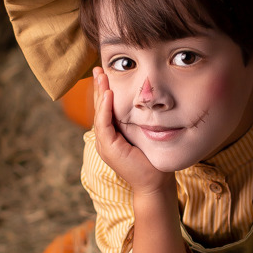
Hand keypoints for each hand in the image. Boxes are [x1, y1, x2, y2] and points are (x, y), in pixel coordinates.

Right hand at [92, 68, 170, 195]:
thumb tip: (145, 103)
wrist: (154, 182)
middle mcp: (105, 139)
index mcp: (111, 136)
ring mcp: (104, 144)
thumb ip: (138, 122)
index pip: (105, 110)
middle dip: (98, 88)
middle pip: (99, 108)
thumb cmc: (153, 160)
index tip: (105, 74)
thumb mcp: (143, 135)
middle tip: (98, 69)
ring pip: (99, 113)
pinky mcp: (109, 148)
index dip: (104, 92)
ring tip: (101, 76)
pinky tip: (108, 94)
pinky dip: (105, 108)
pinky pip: (104, 124)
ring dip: (100, 93)